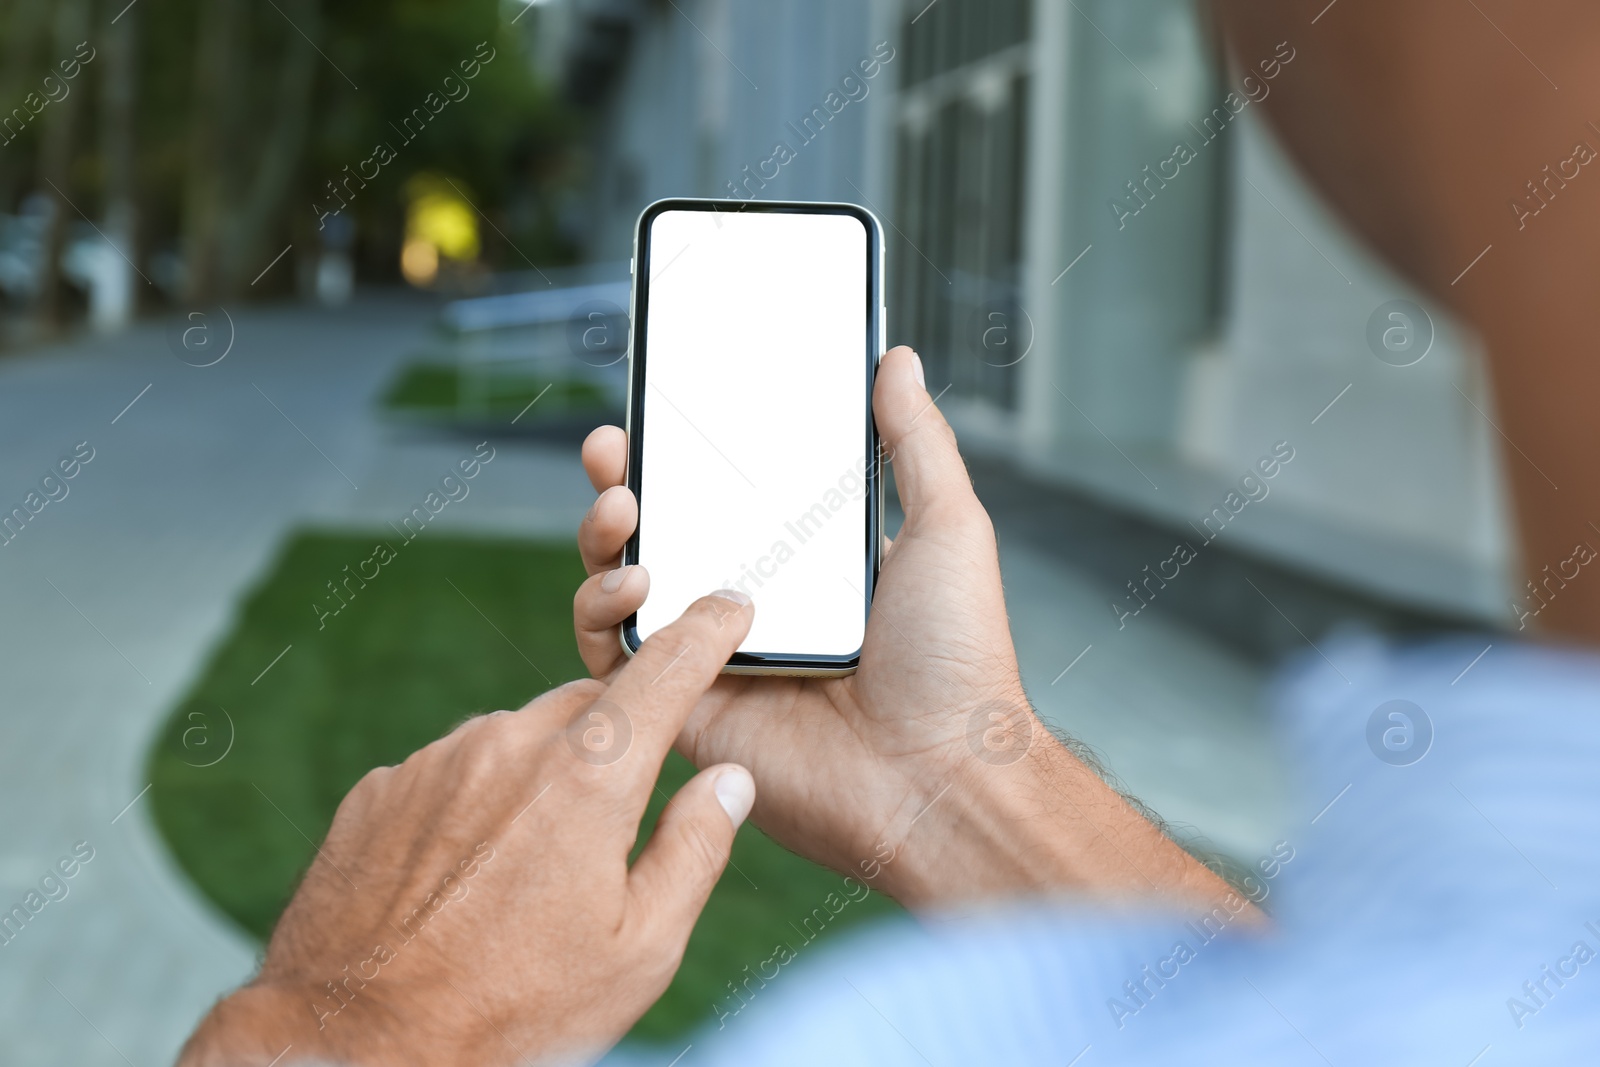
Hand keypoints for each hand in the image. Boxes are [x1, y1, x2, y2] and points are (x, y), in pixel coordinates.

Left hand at [179, 593, 761, 1066]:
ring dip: (539, 778)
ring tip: (527, 875)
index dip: (705, 633)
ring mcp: (434, 764)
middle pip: (587, 709)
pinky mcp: (380, 791)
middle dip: (615, 741)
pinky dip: (474, 804)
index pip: (664, 675)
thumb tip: (728, 780)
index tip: (728, 608)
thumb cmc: (511, 1014)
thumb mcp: (639, 952)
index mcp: (588, 781)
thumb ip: (695, 850)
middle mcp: (508, 747)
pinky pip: (450, 773)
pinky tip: (466, 878)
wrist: (354, 1049)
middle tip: (614, 822)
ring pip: (514, 740)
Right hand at [575, 347, 1238, 910]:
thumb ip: (914, 441)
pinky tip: (633, 584)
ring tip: (621, 506)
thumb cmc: (959, 660)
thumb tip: (897, 358)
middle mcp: (752, 607)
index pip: (726, 496)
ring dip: (603, 542)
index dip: (686, 452)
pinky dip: (604, 615)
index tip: (662, 406)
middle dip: (622, 485)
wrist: (942, 777)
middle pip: (662, 536)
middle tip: (612, 448)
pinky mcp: (687, 712)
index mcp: (805, 565)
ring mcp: (714, 659)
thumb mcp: (946, 528)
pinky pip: (617, 662)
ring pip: (624, 591)